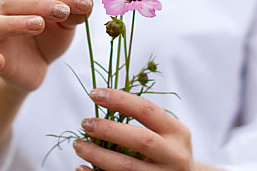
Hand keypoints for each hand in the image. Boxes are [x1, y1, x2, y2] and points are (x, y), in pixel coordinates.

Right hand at [0, 0, 92, 93]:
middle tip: (62, 12)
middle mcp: (2, 12)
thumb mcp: (65, 25)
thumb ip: (75, 14)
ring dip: (15, 23)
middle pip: (11, 0)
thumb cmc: (48, 38)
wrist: (35, 68)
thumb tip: (87, 4)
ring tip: (39, 25)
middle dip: (38, 4)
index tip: (83, 3)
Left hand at [73, 89, 221, 170]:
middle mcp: (175, 155)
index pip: (147, 110)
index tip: (95, 94)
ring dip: (97, 154)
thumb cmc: (167, 152)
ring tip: (78, 144)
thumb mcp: (165, 133)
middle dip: (108, 130)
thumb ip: (142, 122)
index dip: (119, 99)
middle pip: (139, 140)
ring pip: (126, 167)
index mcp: (177, 132)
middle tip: (85, 122)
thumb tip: (102, 105)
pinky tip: (81, 167)